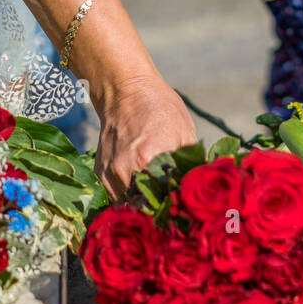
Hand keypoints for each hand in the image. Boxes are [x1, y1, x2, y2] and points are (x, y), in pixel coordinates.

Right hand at [94, 75, 196, 201]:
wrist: (125, 90)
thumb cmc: (159, 107)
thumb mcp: (185, 131)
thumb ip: (191, 165)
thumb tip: (201, 191)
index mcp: (149, 157)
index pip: (165, 201)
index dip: (176, 208)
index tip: (185, 210)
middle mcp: (125, 169)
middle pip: (145, 209)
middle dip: (160, 212)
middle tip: (173, 211)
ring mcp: (110, 173)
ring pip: (129, 208)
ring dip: (143, 209)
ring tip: (158, 204)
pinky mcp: (100, 174)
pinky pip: (117, 199)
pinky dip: (130, 200)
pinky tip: (142, 192)